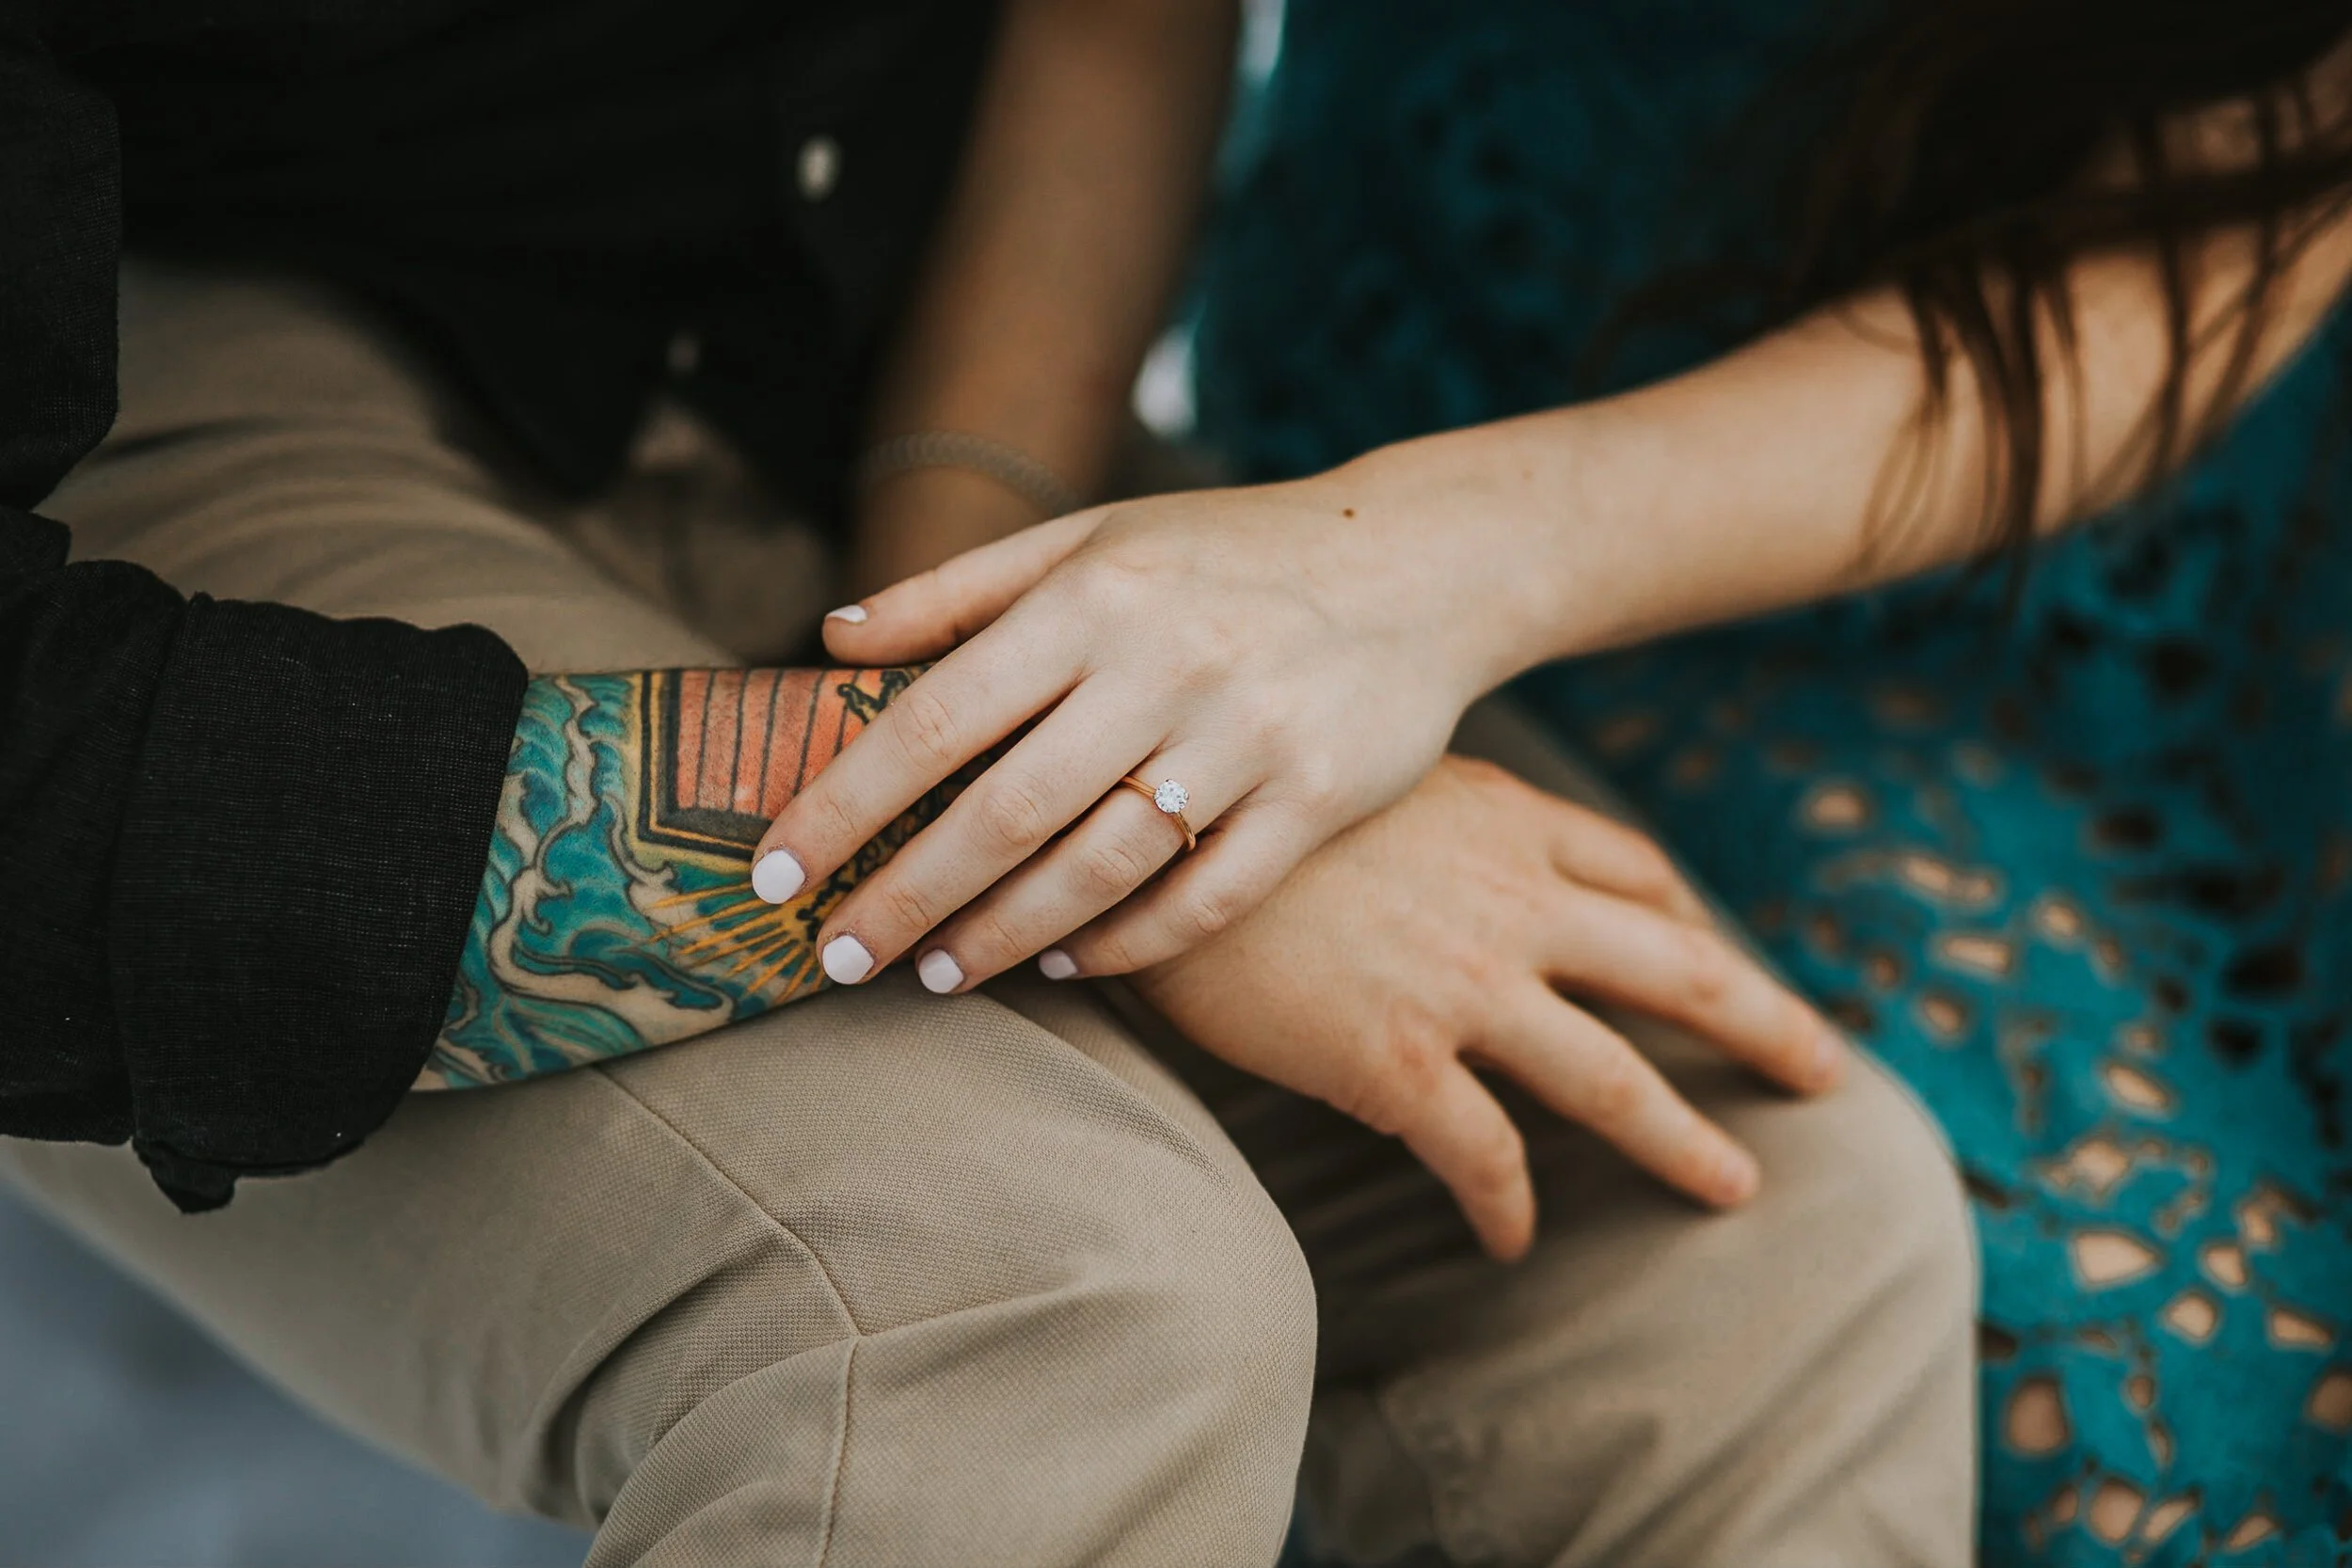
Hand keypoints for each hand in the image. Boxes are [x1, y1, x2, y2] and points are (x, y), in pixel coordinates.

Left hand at [751, 476, 1530, 991]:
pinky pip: (1203, 898)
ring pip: (1098, 869)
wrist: (1417, 561)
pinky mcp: (1315, 799)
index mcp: (1093, 596)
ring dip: (1003, 937)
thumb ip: (958, 591)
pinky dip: (1124, 944)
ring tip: (936, 974)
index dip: (844, 804)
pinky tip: (1064, 962)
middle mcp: (1163, 666)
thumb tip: (830, 642)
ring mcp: (1246, 737)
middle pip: (1003, 813)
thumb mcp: (1091, 538)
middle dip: (905, 899)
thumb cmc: (1226, 554)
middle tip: (839, 961)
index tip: (776, 873)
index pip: (936, 718)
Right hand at [1129, 755, 1845, 1260]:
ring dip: (1684, 1141)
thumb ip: (1420, 802)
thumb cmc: (1233, 798)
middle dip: (1767, 1023)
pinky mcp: (1399, 1061)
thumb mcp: (1354, 765)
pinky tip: (1514, 1245)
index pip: (1634, 873)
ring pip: (1615, 1080)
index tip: (1709, 950)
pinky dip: (1508, 1207)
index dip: (1686, 919)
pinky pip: (1483, 1155)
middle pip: (1682, 971)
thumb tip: (1424, 822)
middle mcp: (1510, 903)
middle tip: (1827, 1071)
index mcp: (1504, 822)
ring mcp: (1464, 986)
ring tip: (1734, 1187)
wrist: (1140, 835)